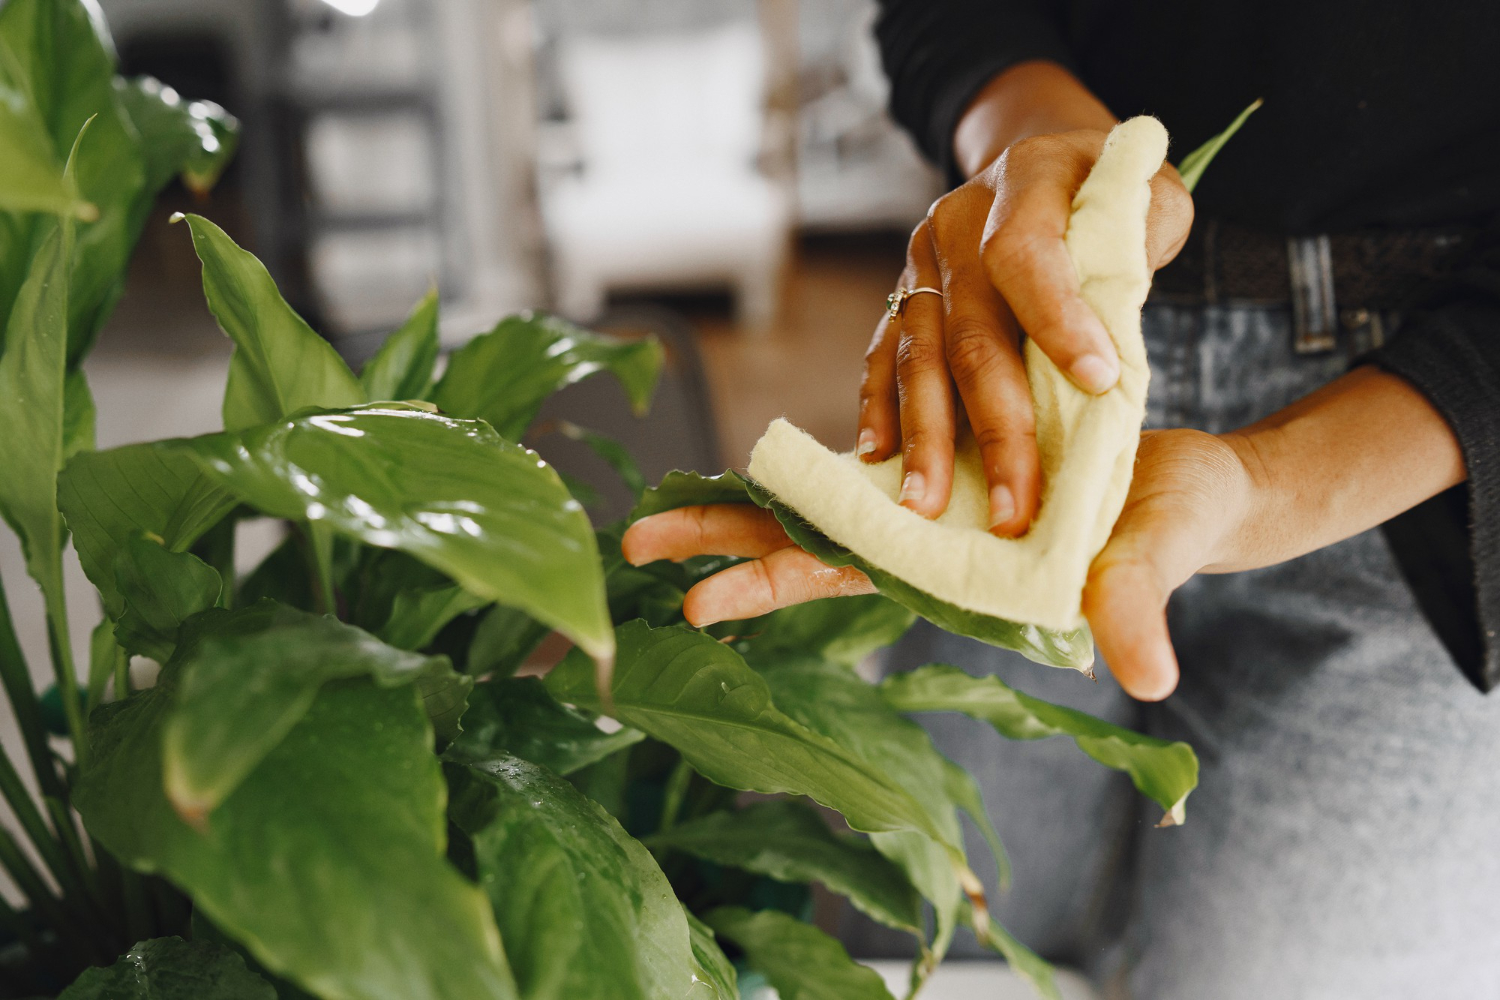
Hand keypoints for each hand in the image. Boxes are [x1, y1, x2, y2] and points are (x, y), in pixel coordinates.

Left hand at [623, 428, 1257, 700]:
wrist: (1189, 483)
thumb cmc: (1175, 520)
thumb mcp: (1151, 554)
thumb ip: (1133, 604)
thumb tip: (1148, 676)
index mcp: (953, 563)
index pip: (844, 575)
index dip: (771, 584)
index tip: (692, 603)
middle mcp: (925, 535)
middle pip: (805, 538)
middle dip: (724, 538)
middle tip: (633, 541)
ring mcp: (931, 496)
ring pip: (821, 494)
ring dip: (749, 495)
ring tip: (667, 496)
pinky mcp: (951, 454)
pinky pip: (868, 454)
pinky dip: (815, 458)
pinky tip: (764, 458)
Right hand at [863, 129, 1192, 533]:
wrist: (1041, 160)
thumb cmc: (1108, 194)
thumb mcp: (1151, 193)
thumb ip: (1145, 241)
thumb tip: (1114, 332)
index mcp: (1024, 181)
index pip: (1026, 253)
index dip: (1057, 317)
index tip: (1099, 382)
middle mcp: (958, 221)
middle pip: (970, 331)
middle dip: (996, 426)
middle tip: (1014, 506)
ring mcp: (920, 262)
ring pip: (918, 357)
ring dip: (926, 439)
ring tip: (928, 505)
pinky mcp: (901, 297)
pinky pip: (883, 358)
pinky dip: (880, 411)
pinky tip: (880, 460)